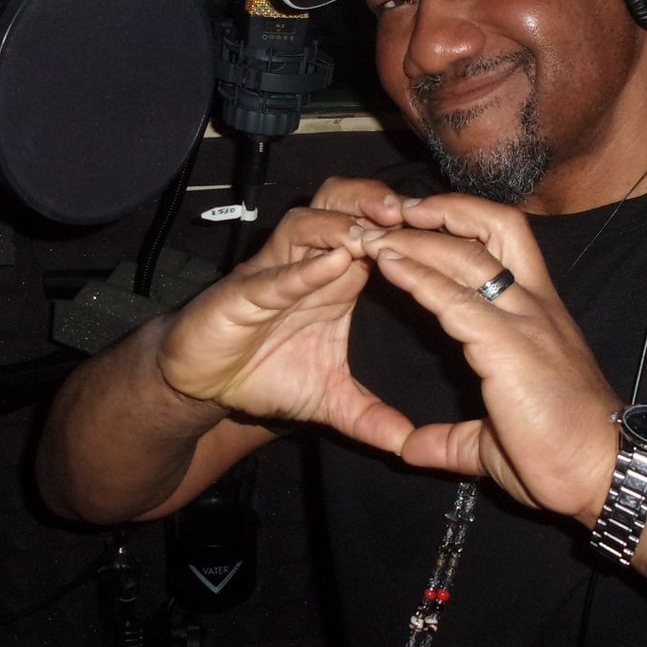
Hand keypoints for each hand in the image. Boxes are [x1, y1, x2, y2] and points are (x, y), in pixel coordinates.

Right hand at [154, 180, 415, 456]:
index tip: (445, 236)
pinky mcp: (241, 292)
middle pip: (342, 205)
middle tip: (414, 212)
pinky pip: (274, 273)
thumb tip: (407, 445)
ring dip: (343, 223)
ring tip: (379, 230)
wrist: (200, 383)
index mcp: (336, 281)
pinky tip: (334, 263)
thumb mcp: (327, 399)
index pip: (375, 235)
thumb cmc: (262, 373)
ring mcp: (273, 272)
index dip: (407, 229)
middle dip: (374, 201)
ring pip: (308, 223)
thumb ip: (367, 416)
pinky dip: (305, 268)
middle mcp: (306, 265)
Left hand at [356, 194, 621, 525]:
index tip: (414, 222)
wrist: (604, 477)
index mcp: (538, 317)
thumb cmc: (560, 457)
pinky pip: (456, 299)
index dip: (458, 224)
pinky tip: (388, 266)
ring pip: (468, 253)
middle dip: (443, 208)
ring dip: (416, 238)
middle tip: (393, 210)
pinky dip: (418, 277)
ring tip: (373, 232)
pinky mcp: (509, 347)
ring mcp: (525, 322)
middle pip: (495, 225)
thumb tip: (411, 448)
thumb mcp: (493, 442)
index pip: (503, 244)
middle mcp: (536, 306)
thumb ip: (450, 439)